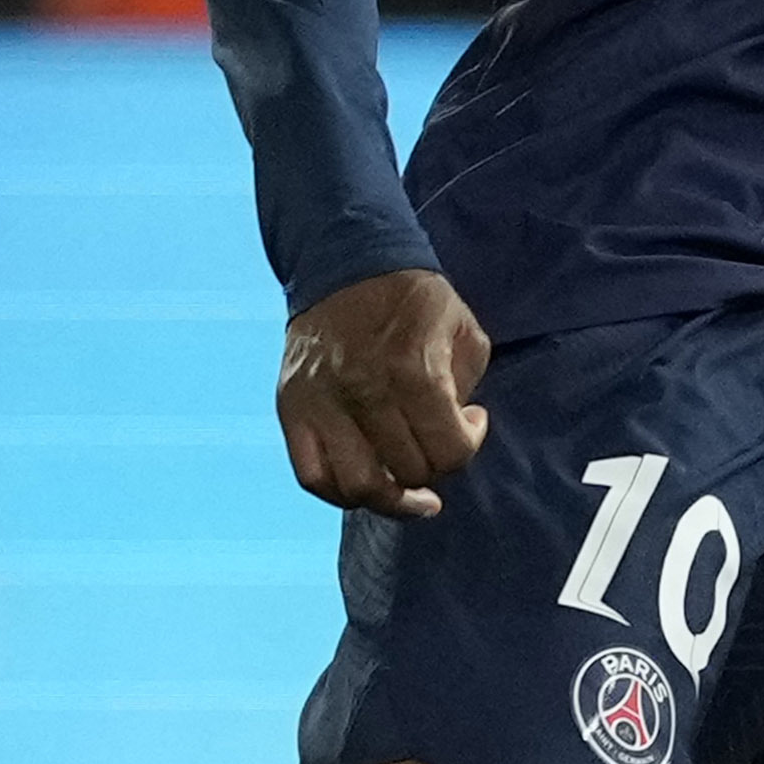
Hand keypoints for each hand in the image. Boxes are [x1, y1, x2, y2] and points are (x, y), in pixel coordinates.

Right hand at [281, 268, 493, 519]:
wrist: (346, 266)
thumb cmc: (414, 301)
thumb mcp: (463, 329)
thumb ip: (466, 386)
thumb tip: (457, 428)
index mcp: (412, 372)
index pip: (449, 452)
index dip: (470, 444)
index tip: (471, 422)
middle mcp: (363, 394)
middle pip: (409, 472)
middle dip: (436, 466)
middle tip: (439, 443)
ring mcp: (322, 405)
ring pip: (358, 486)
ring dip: (391, 497)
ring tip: (408, 490)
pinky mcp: (293, 410)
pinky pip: (312, 476)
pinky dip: (341, 493)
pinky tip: (366, 486)